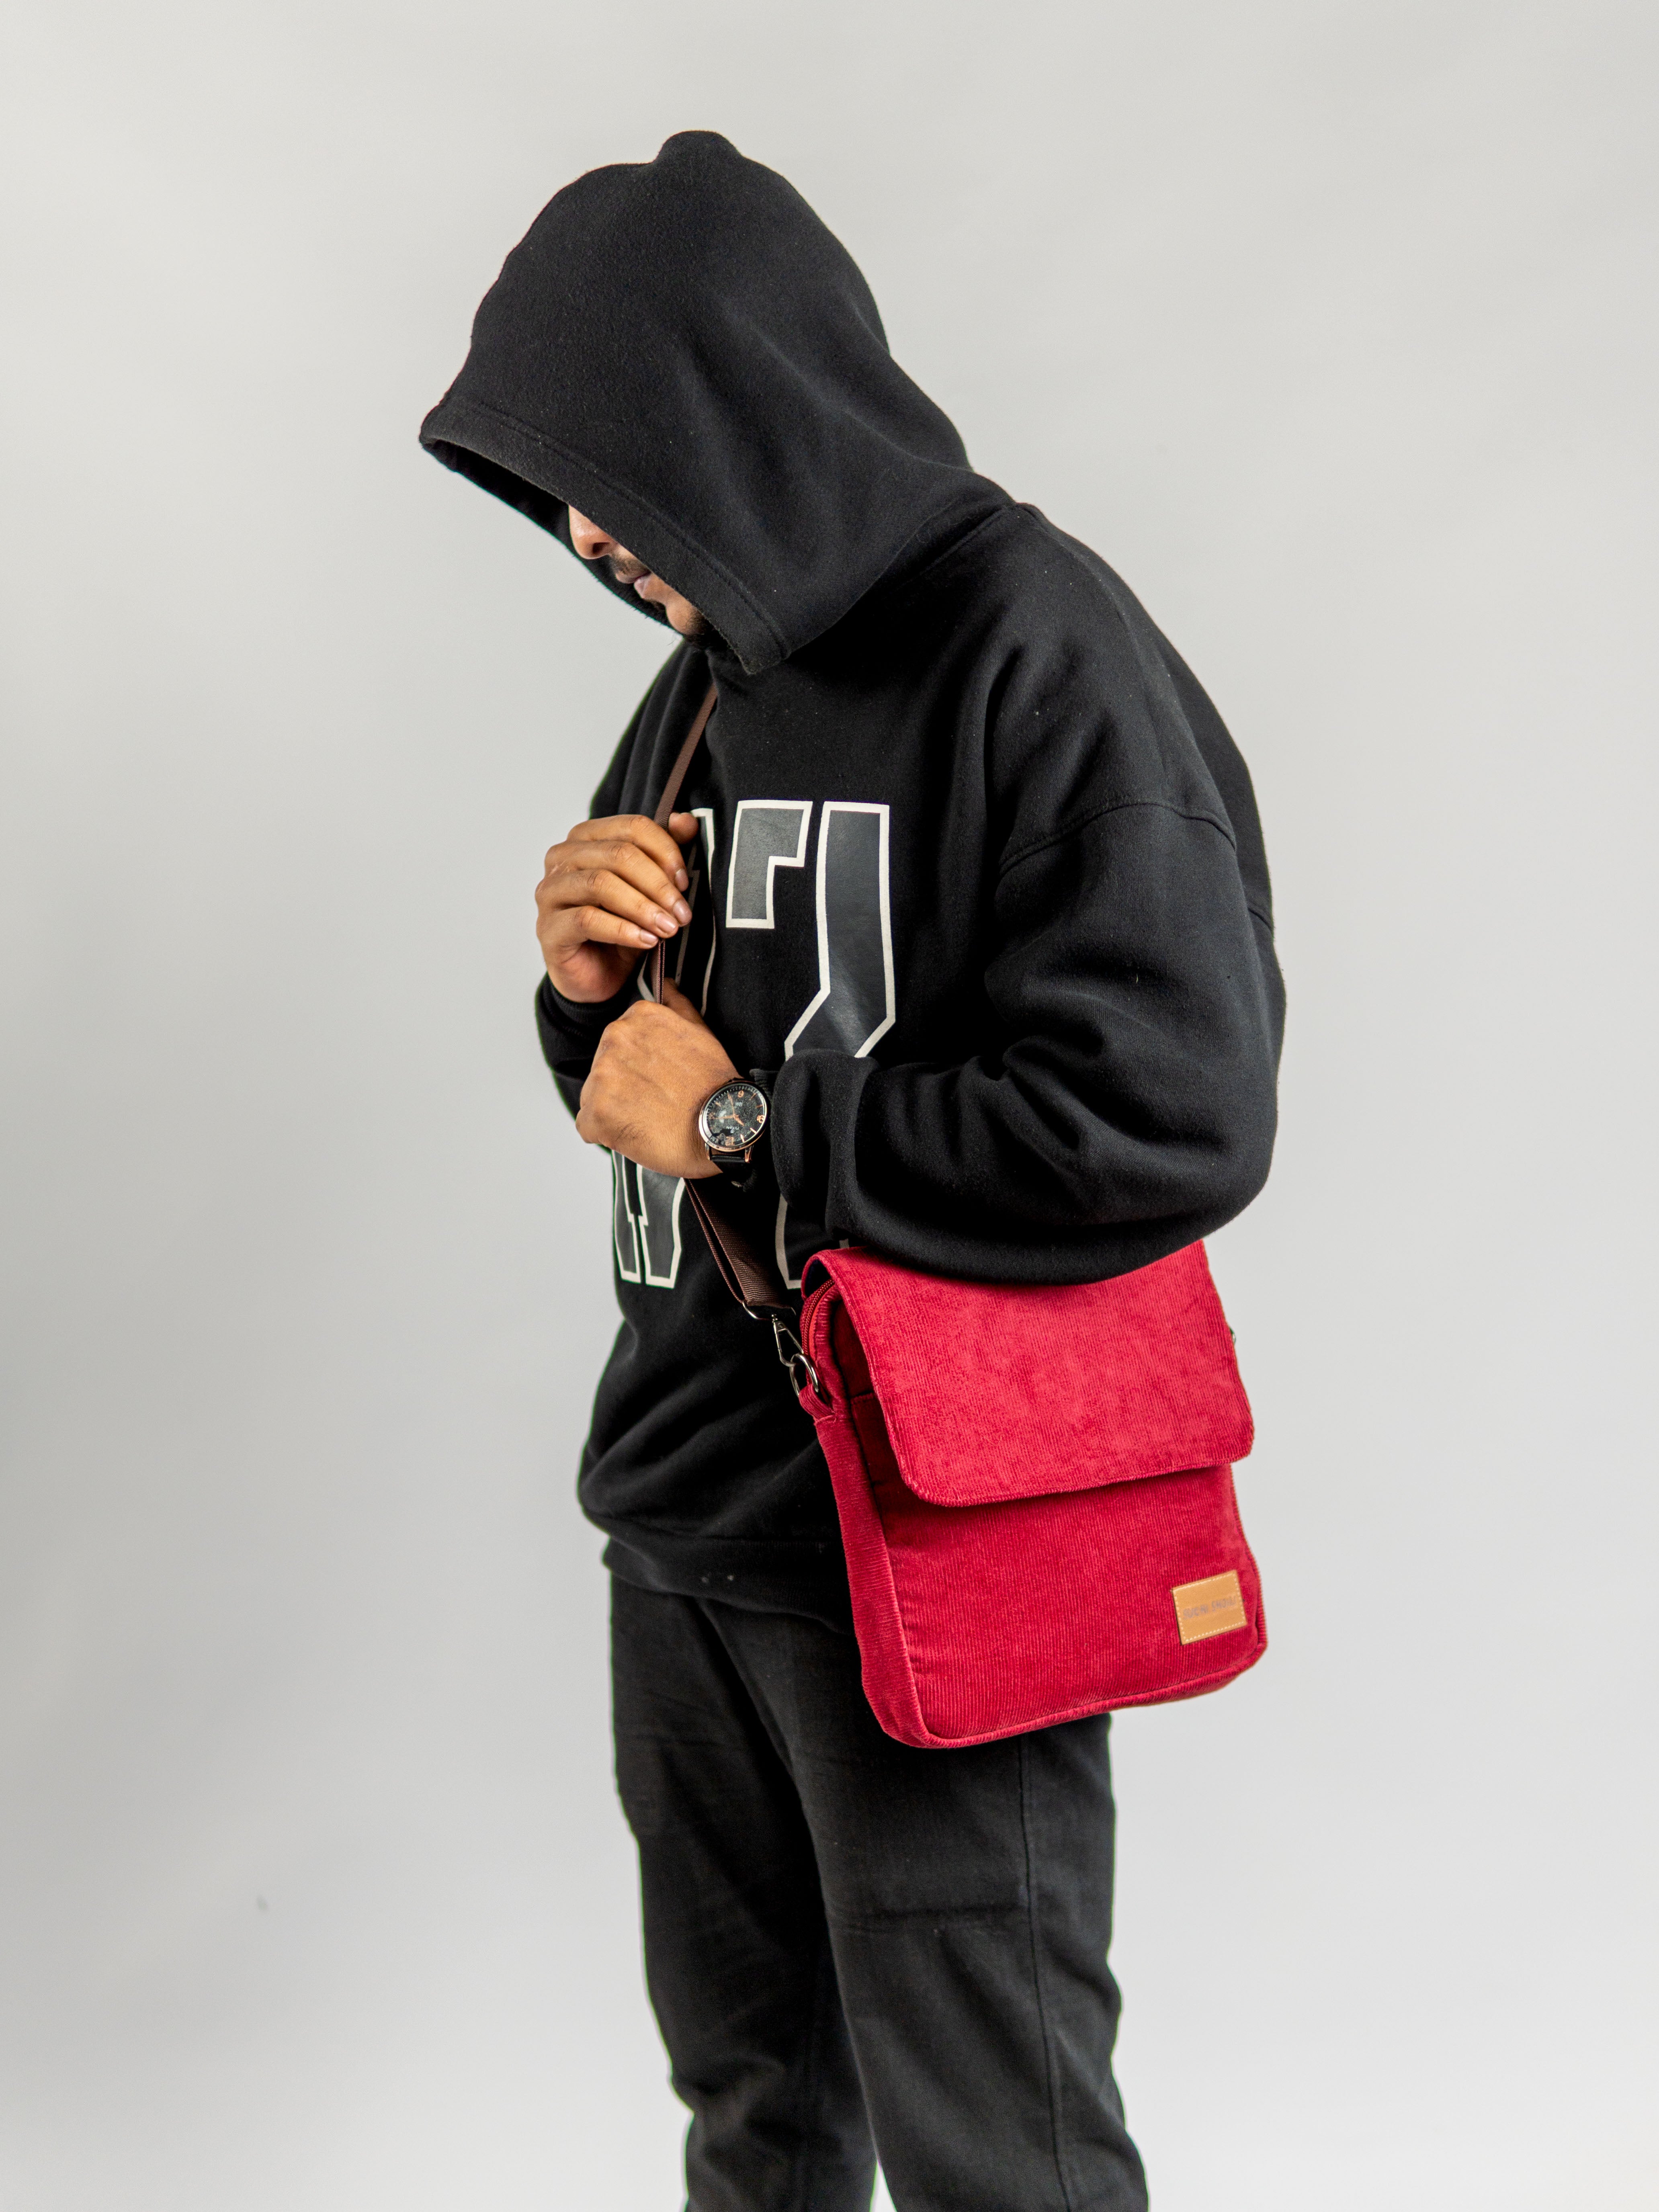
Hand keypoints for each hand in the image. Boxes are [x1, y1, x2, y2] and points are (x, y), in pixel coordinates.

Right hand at [535, 811, 699, 1003]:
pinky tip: (646, 941)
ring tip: (668, 928)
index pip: (632, 827)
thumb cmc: (622, 926)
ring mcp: (550, 892)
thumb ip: (666, 852)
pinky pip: (587, 919)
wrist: (597, 976)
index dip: (665, 851)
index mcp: (586, 838)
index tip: (685, 880)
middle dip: (658, 884)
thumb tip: (686, 820)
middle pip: (618, 854)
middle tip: (682, 913)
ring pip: (601, 884)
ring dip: (642, 907)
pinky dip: (623, 930)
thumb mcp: (651, 889)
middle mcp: (562, 859)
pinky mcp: (548, 928)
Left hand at [575, 980, 737, 1178]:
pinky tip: (637, 1133)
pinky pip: (588, 1126)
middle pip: (603, 1070)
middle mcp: (615, 1038)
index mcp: (637, 1017)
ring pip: (594, 1098)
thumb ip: (676, 1005)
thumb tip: (665, 985)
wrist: (722, 1127)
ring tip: (650, 1118)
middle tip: (656, 1101)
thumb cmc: (713, 1087)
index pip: (617, 1046)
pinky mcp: (597, 1110)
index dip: (637, 1068)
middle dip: (623, 1088)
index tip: (659, 1079)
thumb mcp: (701, 1032)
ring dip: (615, 1112)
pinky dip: (608, 1134)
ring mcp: (603, 1075)